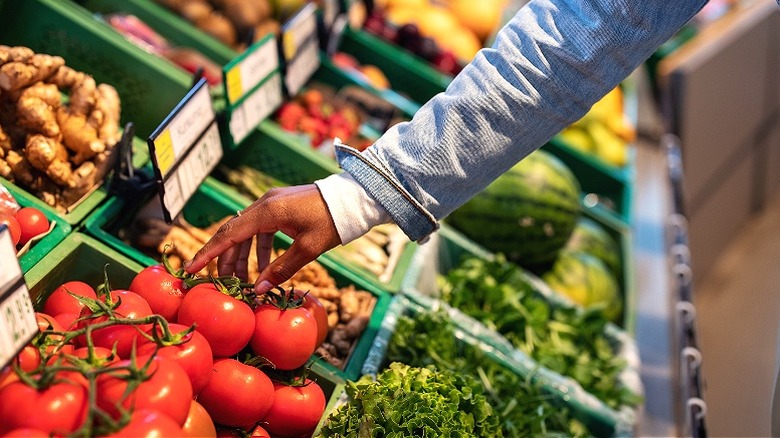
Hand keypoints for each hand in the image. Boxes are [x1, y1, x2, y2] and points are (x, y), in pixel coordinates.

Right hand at [183, 184, 340, 292]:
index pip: (228, 234)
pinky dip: (258, 248)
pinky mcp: (280, 206)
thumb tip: (259, 290)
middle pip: (233, 234)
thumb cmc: (332, 222)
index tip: (191, 269)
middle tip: (222, 284)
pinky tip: (262, 267)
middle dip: (225, 260)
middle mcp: (264, 204)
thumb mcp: (308, 250)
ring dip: (242, 256)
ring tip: (242, 280)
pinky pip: (260, 229)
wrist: (353, 199)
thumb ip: (282, 270)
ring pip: (246, 232)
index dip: (208, 253)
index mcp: (267, 212)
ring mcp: (272, 203)